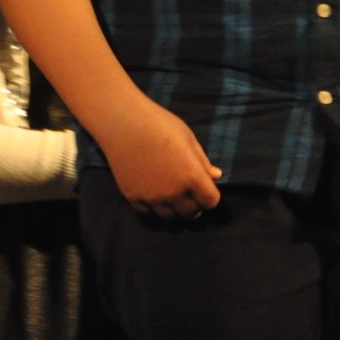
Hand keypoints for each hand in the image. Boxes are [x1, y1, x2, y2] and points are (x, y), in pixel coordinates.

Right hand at [100, 97, 221, 219]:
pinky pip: (147, 213)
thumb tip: (216, 176)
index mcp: (192, 176)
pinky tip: (152, 196)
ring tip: (171, 198)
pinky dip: (153, 208)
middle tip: (189, 196)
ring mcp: (152, 197)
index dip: (210, 196)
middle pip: (191, 213)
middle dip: (194, 205)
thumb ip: (202, 160)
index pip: (211, 201)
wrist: (122, 122)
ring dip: (174, 209)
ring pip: (170, 217)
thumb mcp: (187, 137)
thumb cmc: (158, 123)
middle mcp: (174, 192)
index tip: (205, 190)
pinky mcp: (133, 197)